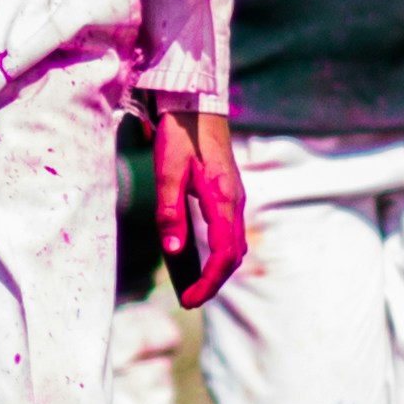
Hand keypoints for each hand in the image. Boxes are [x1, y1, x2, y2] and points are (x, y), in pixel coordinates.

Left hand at [148, 101, 248, 307]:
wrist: (196, 103)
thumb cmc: (181, 134)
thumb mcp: (167, 173)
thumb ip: (170, 213)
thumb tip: (174, 251)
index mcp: (223, 199)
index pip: (223, 254)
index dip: (208, 281)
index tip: (189, 300)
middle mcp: (235, 201)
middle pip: (233, 254)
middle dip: (213, 281)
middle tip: (189, 300)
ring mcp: (234, 197)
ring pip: (234, 244)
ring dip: (218, 268)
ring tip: (193, 285)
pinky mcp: (228, 192)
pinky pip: (228, 231)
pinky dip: (218, 252)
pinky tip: (198, 257)